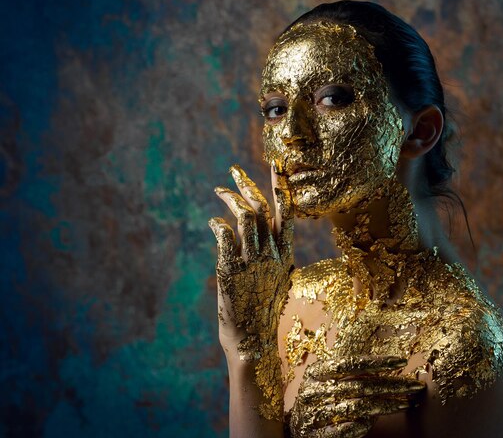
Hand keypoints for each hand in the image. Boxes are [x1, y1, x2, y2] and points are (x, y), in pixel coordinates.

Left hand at [209, 162, 293, 357]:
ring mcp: (252, 261)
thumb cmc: (264, 310)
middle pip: (262, 208)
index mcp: (285, 254)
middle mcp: (271, 253)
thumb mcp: (278, 279)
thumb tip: (269, 239)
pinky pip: (225, 235)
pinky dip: (217, 222)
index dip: (280, 186)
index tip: (275, 165)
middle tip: (234, 171)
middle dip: (248, 184)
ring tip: (219, 191)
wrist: (253, 340)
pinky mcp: (231, 269)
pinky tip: (212, 222)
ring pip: (245, 216)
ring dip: (230, 198)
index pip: (287, 212)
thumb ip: (275, 256)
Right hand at [289, 355, 424, 437]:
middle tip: (414, 385)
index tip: (400, 360)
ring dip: (385, 406)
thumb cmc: (319, 398)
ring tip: (404, 404)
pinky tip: (375, 422)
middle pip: (359, 386)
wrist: (295, 427)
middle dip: (391, 385)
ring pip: (357, 408)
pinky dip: (363, 426)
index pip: (350, 363)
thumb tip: (389, 364)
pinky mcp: (316, 435)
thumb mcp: (327, 379)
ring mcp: (313, 414)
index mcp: (316, 372)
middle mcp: (313, 390)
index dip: (376, 361)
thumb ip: (350, 373)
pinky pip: (346, 430)